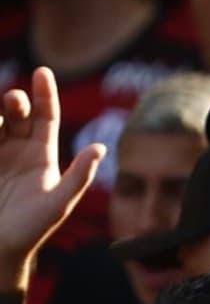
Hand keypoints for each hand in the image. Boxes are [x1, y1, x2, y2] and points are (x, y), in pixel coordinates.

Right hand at [0, 69, 103, 286]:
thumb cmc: (31, 230)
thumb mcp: (59, 203)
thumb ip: (79, 176)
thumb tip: (101, 148)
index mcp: (41, 155)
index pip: (45, 116)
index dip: (45, 93)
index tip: (43, 72)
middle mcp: (17, 151)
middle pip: (17, 114)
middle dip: (15, 102)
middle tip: (13, 101)